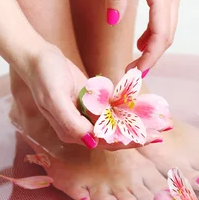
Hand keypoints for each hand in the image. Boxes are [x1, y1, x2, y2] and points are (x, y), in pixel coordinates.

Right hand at [15, 44, 160, 149]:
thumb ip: (71, 122)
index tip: (148, 138)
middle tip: (161, 134)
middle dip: (138, 136)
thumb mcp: (54, 98)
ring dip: (137, 125)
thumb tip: (91, 142)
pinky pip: (113, 110)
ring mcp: (86, 115)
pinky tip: (145, 109)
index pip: (105, 142)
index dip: (128, 141)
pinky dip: (129, 111)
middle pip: (114, 137)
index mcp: (72, 132)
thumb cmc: (44, 76)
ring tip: (159, 124)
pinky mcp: (91, 103)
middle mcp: (80, 128)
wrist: (37, 56)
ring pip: (117, 125)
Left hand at [105, 0, 182, 73]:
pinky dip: (155, 34)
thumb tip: (112, 22)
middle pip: (167, 37)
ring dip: (153, 48)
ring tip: (134, 62)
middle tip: (131, 75)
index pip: (161, 36)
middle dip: (151, 59)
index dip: (149, 59)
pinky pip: (166, 18)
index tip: (134, 75)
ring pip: (168, 28)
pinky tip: (140, 40)